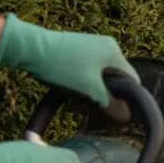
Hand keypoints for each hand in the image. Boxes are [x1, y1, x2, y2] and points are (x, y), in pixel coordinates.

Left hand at [0, 14, 139, 106]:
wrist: (31, 48)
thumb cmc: (63, 67)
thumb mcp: (89, 89)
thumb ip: (109, 103)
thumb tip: (126, 117)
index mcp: (115, 53)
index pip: (132, 80)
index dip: (125, 98)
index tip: (110, 111)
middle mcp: (108, 45)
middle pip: (115, 78)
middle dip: (103, 95)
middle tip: (86, 107)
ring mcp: (92, 45)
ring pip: (100, 75)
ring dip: (90, 90)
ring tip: (73, 101)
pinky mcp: (79, 47)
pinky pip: (88, 68)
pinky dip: (82, 81)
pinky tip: (68, 89)